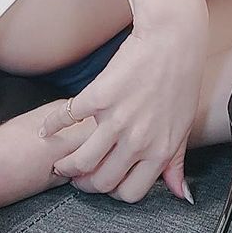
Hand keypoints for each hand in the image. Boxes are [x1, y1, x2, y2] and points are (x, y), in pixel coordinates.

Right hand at [38, 0, 208, 203]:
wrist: (172, 39)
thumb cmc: (182, 79)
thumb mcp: (184, 127)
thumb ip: (176, 163)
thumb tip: (179, 193)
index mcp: (159, 151)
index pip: (130, 193)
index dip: (114, 192)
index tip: (105, 183)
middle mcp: (137, 140)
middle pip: (101, 181)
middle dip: (86, 184)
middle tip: (78, 176)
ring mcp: (116, 119)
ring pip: (81, 161)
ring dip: (65, 166)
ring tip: (60, 162)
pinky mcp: (98, 96)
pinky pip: (67, 119)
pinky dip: (51, 127)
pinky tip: (47, 130)